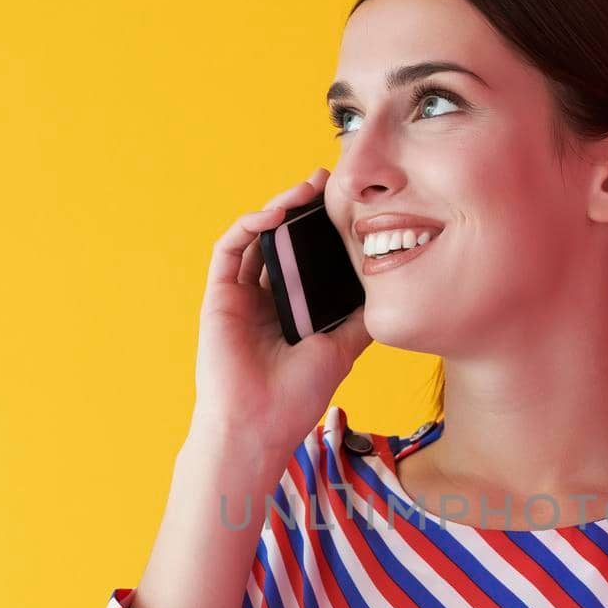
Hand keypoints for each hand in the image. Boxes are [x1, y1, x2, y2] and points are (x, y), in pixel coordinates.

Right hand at [192, 166, 371, 455]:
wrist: (260, 425)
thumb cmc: (296, 397)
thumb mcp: (342, 349)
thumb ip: (359, 319)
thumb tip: (388, 290)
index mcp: (292, 310)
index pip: (306, 258)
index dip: (322, 230)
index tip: (346, 205)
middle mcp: (265, 298)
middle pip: (282, 241)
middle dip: (302, 209)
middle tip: (327, 182)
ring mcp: (241, 296)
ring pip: (257, 237)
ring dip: (279, 208)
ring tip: (306, 189)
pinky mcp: (219, 296)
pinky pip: (230, 248)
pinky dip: (251, 225)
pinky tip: (276, 214)